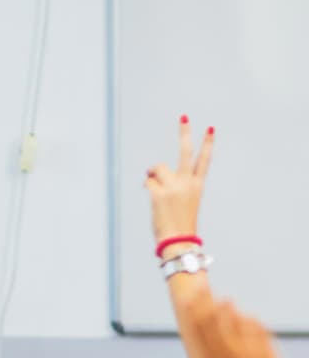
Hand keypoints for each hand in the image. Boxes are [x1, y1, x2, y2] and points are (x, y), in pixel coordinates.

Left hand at [144, 116, 213, 251]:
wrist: (178, 241)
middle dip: (185, 133)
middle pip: (185, 152)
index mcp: (197, 186)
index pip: (204, 161)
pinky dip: (147, 187)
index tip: (210, 128)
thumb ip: (173, 184)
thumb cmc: (179, 223)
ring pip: (157, 168)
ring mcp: (174, 187)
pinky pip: (147, 181)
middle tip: (184, 116)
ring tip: (158, 192)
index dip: (207, 144)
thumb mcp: (182, 201)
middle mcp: (188, 183)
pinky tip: (154, 200)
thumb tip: (150, 174)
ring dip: (153, 176)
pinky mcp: (160, 193)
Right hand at [189, 300, 288, 357]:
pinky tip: (251, 317)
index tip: (189, 298)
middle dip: (208, 301)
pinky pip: (259, 331)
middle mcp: (228, 351)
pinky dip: (254, 322)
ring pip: (238, 321)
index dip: (193, 310)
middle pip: (216, 319)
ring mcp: (249, 351)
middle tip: (205, 289)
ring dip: (231, 310)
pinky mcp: (267, 354)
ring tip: (227, 300)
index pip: (199, 326)